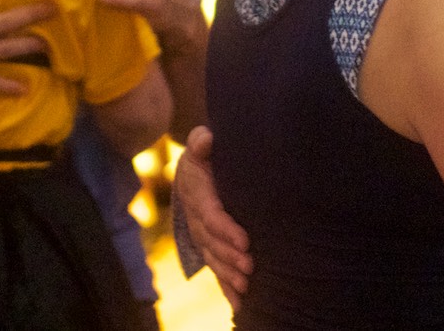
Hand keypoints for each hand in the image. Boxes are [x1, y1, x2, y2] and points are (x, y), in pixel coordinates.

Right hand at [178, 126, 252, 307]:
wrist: (193, 169)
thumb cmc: (205, 154)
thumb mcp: (201, 142)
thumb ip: (202, 141)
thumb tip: (206, 138)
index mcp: (196, 194)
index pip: (211, 216)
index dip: (226, 230)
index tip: (245, 241)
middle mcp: (196, 219)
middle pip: (212, 243)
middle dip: (230, 258)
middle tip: (251, 267)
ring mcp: (201, 235)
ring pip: (213, 259)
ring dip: (228, 274)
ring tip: (247, 285)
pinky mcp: (209, 246)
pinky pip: (215, 268)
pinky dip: (226, 287)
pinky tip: (240, 304)